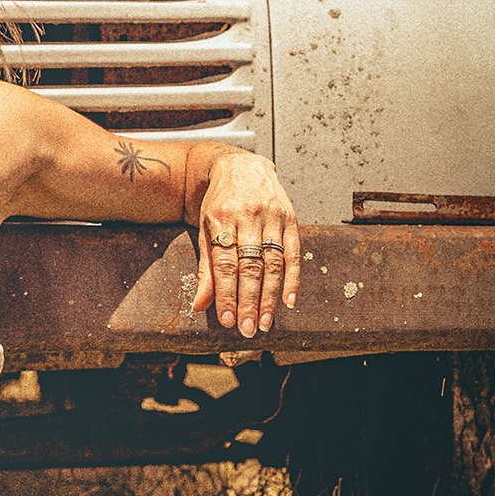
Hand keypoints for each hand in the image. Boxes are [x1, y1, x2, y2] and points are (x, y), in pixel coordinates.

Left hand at [191, 151, 300, 340]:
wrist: (241, 166)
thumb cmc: (219, 203)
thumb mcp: (205, 229)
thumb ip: (206, 267)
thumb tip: (200, 305)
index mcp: (222, 219)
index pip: (225, 264)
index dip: (226, 294)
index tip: (228, 320)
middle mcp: (249, 217)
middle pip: (250, 267)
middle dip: (250, 301)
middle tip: (249, 329)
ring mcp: (272, 217)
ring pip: (273, 263)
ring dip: (271, 297)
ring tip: (266, 322)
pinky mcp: (291, 218)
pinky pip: (294, 253)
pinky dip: (293, 279)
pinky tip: (289, 302)